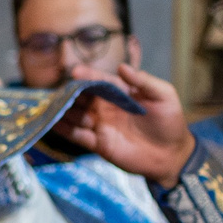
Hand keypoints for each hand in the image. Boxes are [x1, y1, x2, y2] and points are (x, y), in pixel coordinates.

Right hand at [63, 62, 198, 187]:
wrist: (172, 155)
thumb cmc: (170, 122)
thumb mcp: (164, 95)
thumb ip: (144, 81)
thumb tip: (122, 67)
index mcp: (120, 93)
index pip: (100, 81)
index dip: (88, 75)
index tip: (76, 72)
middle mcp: (106, 107)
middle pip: (83, 97)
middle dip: (70, 93)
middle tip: (58, 91)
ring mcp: (101, 125)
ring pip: (76, 115)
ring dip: (63, 111)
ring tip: (50, 106)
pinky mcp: (99, 144)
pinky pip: (78, 135)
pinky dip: (64, 130)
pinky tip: (52, 124)